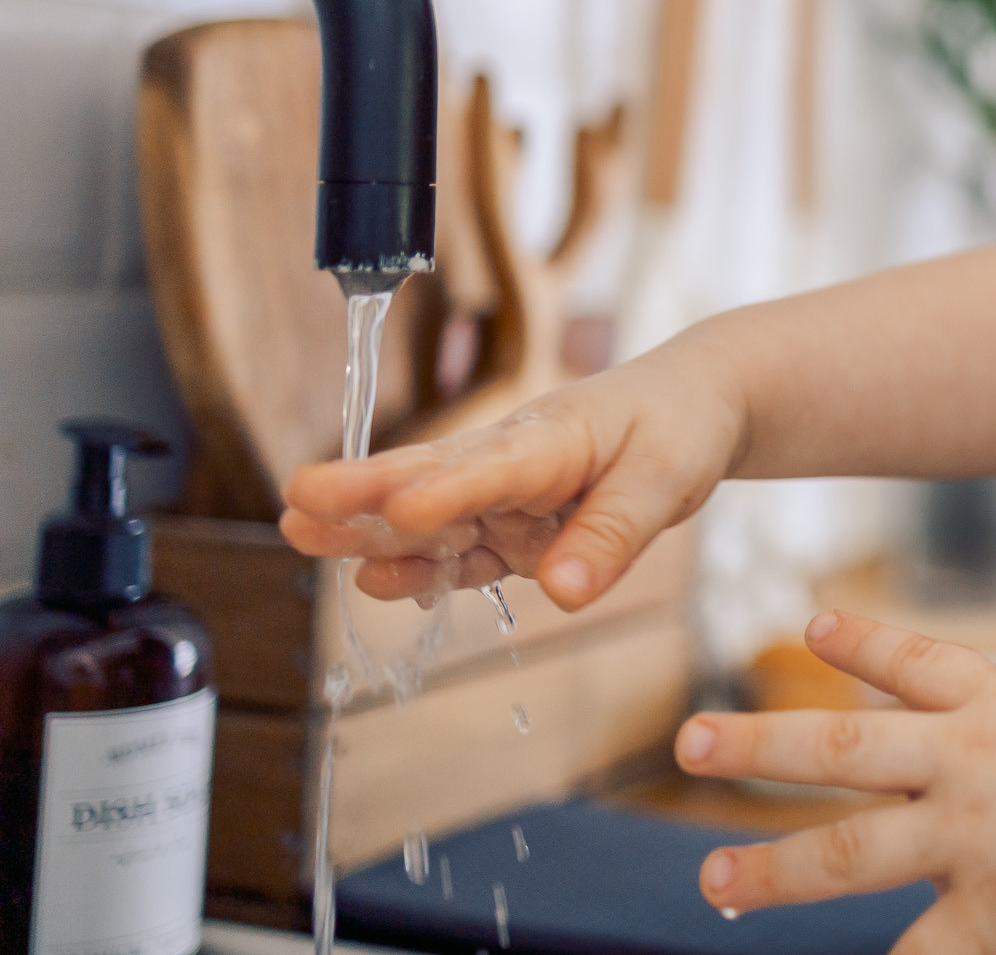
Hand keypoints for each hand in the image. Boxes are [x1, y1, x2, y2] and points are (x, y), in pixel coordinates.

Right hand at [278, 331, 747, 609]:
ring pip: (434, 517)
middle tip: (298, 501)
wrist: (695, 405)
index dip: (448, 488)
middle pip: (436, 477)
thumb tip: (563, 593)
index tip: (398, 507)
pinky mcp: (515, 527)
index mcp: (553, 436)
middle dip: (367, 491)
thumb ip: (614, 535)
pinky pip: (466, 552)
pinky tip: (378, 582)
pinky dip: (427, 569)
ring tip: (306, 537)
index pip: (495, 465)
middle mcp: (517, 462)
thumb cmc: (678, 426)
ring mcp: (510, 496)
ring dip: (373, 531)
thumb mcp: (667, 478)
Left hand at [676, 612, 995, 954]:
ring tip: (711, 881)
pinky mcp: (992, 912)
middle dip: (759, 744)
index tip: (813, 625)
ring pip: (846, 850)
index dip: (863, 642)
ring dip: (770, 867)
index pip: (916, 665)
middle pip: (841, 745)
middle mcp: (965, 762)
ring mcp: (968, 837)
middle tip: (691, 738)